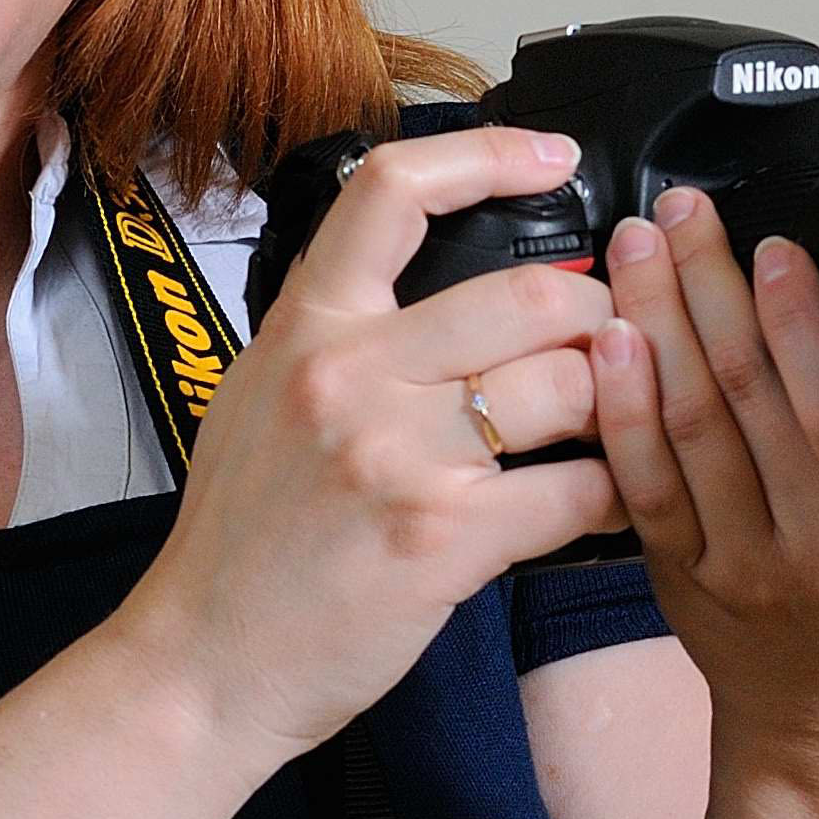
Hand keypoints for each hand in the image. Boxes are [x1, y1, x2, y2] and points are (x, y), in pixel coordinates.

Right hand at [117, 125, 627, 762]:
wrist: (200, 664)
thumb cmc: (238, 547)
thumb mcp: (258, 403)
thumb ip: (337, 341)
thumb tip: (431, 296)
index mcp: (305, 327)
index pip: (394, 193)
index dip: (490, 154)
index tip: (555, 158)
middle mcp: (349, 373)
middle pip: (527, 292)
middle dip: (598, 313)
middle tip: (613, 342)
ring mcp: (395, 452)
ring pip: (569, 381)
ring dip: (619, 403)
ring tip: (617, 426)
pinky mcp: (442, 535)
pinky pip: (576, 490)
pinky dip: (615, 497)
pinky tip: (613, 504)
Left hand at [591, 189, 818, 740]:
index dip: (802, 324)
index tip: (773, 245)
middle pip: (751, 399)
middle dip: (708, 288)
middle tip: (682, 210)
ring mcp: (745, 569)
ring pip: (687, 428)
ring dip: (654, 324)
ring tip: (638, 247)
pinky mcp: (680, 578)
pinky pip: (641, 482)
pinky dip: (620, 406)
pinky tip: (609, 340)